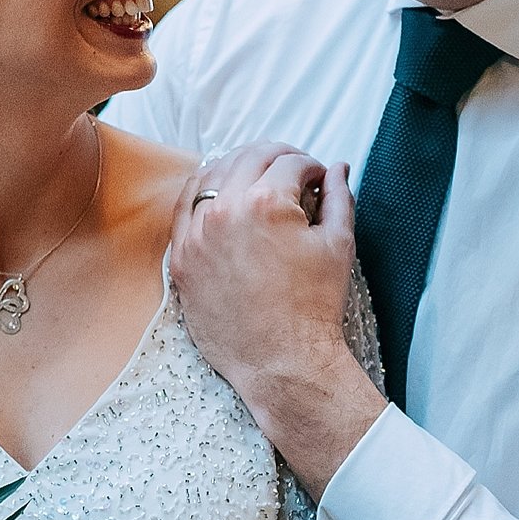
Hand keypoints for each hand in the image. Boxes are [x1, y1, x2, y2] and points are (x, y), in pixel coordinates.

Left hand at [171, 144, 385, 497]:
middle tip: (293, 173)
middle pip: (249, 157)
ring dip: (239, 168)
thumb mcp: (338, 245)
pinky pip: (184, 208)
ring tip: (259, 180)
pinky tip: (223, 197)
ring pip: (212, 174)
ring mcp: (196, 234)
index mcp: (266, 203)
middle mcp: (225, 211)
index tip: (317, 180)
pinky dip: (205, 194)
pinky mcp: (181, 257)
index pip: (290, 162)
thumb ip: (337, 197)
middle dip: (277, 158)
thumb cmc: (314, 307)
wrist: (282, 362)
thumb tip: (336, 167)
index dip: (311, 167)